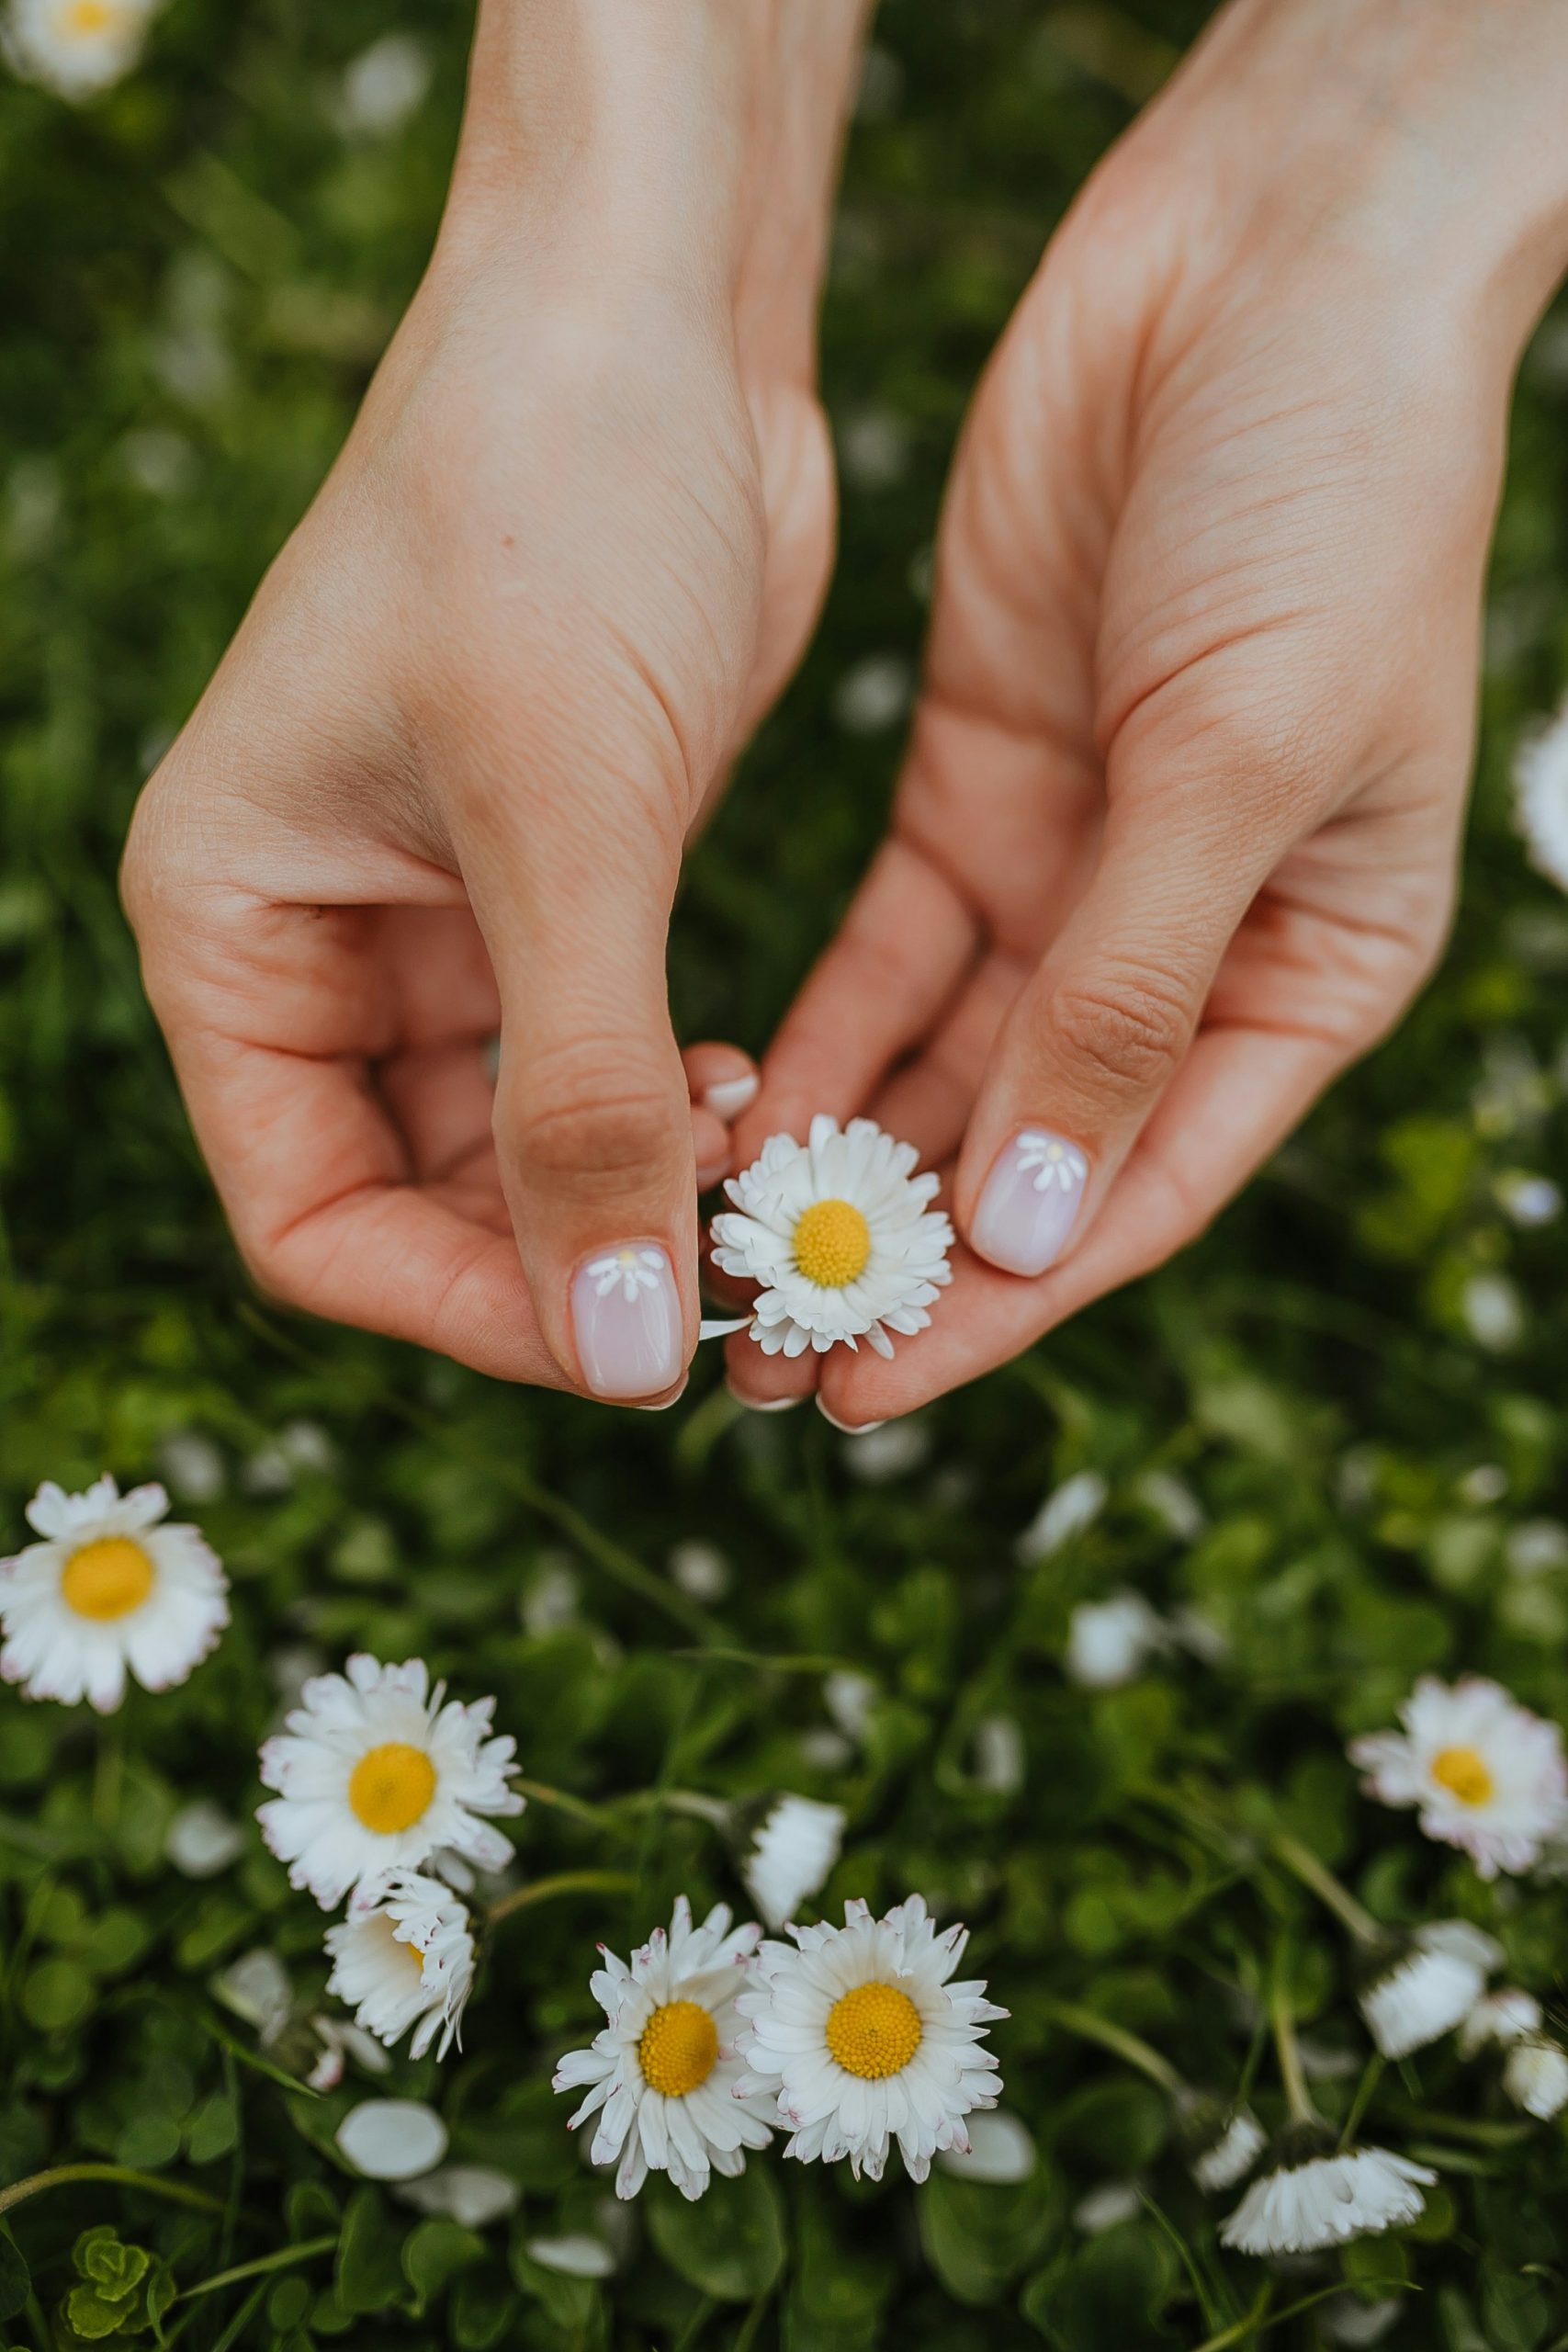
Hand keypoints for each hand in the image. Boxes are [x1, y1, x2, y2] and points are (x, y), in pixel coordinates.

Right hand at [122, 0, 866, 1402]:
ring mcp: (438, 919)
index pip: (314, 1221)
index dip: (467, 1309)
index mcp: (232, 927)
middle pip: (424, 1205)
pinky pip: (600, 1066)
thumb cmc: (556, 518)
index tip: (634, 1346)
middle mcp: (318, 942)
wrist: (652, 317)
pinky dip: (674, 1111)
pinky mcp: (557, 884)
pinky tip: (757, 1098)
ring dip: (641, 1191)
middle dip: (573, 1257)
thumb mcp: (563, 829)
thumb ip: (581, 1105)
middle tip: (740, 1277)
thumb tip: (615, 1354)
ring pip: (525, 1147)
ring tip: (766, 1177)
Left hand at [726, 0, 1567, 1423]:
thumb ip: (1128, 993)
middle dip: (904, 1255)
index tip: (876, 1386)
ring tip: (720, 1268)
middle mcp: (1194, 942)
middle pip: (1034, 1146)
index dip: (1016, 1300)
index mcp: (1314, 965)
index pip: (1147, 1179)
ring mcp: (1083, 869)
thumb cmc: (1325, 500)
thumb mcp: (1241, 760)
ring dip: (843, 1163)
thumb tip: (1037, 1230)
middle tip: (766, 1361)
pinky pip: (890, 954)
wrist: (1264, 263)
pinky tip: (731, 1112)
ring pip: (948, 1065)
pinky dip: (820, 1035)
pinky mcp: (982, 789)